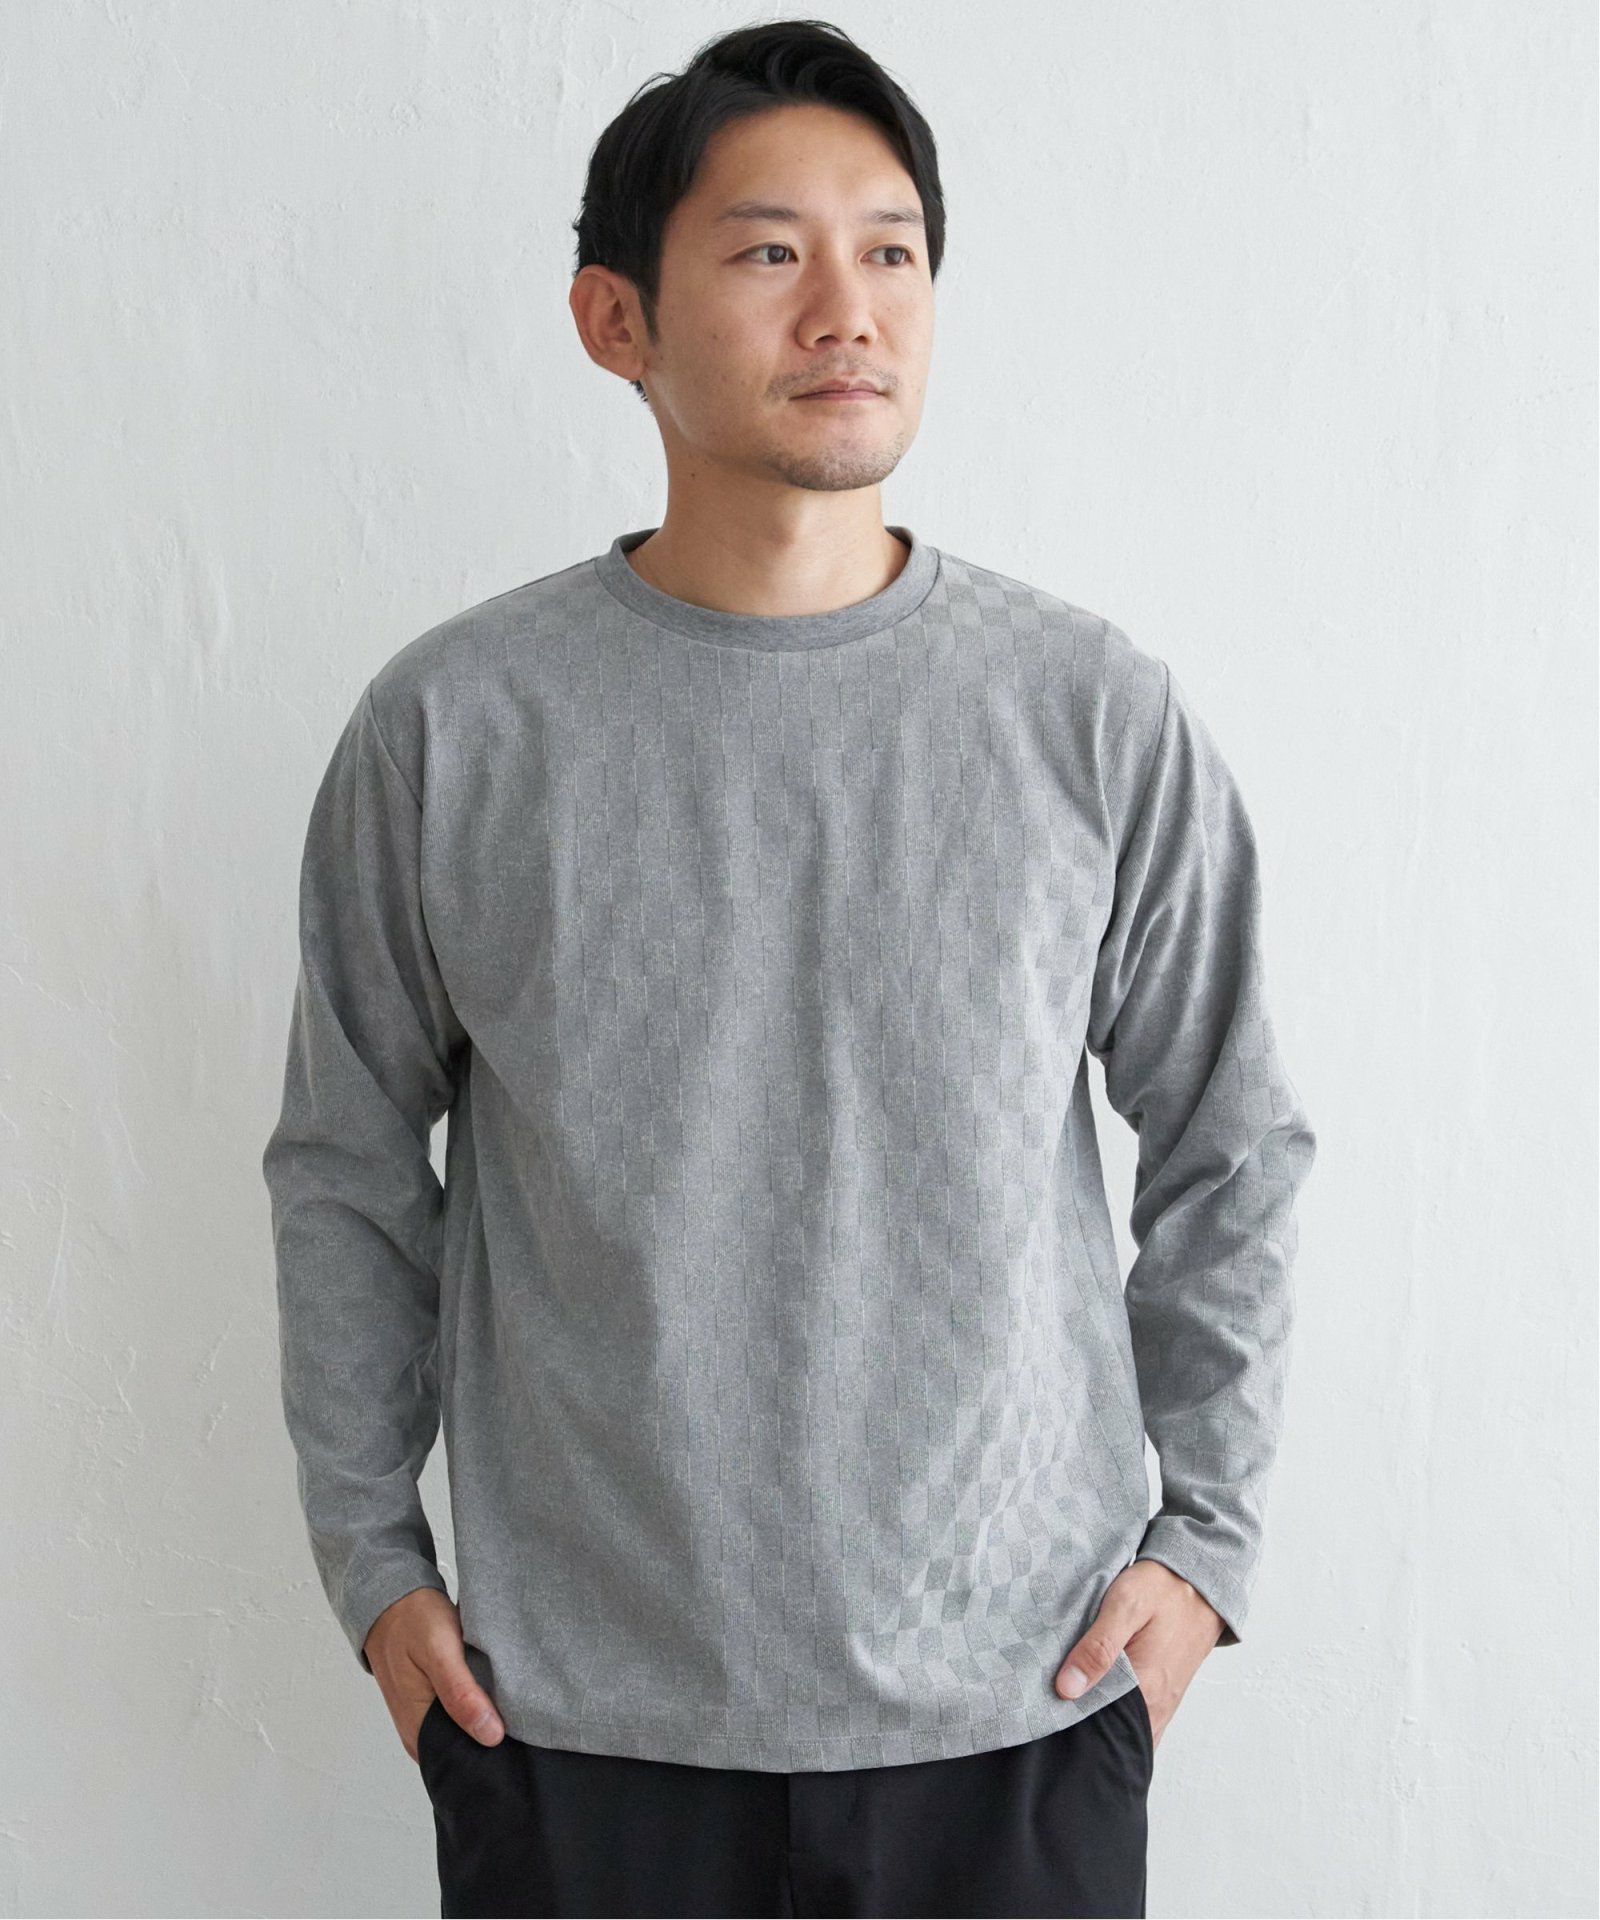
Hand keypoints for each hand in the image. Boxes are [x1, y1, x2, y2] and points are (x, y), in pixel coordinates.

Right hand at [362, 1587, 505, 1760]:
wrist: (392, 1602)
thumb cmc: (413, 1623)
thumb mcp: (438, 1652)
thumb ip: (461, 1694)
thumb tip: (491, 1736)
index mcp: (419, 1733)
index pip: (463, 1763)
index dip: (493, 1755)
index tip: (522, 1739)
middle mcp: (420, 1736)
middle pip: (467, 1752)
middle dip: (495, 1739)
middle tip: (524, 1719)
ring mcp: (426, 1721)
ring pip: (467, 1735)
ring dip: (488, 1721)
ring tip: (513, 1705)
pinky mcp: (434, 1706)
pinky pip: (462, 1717)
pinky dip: (480, 1707)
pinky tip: (496, 1693)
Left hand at [1052, 1560, 1225, 1748]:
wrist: (1201, 1584)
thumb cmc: (1162, 1590)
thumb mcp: (1125, 1605)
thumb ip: (1098, 1647)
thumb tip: (1067, 1688)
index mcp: (1146, 1690)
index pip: (1096, 1727)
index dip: (1066, 1718)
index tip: (1042, 1704)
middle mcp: (1156, 1708)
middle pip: (1108, 1733)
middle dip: (1078, 1723)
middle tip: (1051, 1698)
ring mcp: (1161, 1707)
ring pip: (1121, 1728)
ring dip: (1095, 1716)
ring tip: (1069, 1693)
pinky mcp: (1162, 1699)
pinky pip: (1134, 1720)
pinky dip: (1113, 1713)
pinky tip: (1095, 1692)